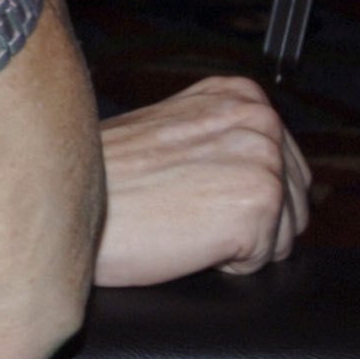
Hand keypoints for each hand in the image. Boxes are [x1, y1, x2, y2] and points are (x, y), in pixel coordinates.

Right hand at [96, 79, 311, 282]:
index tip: (195, 188)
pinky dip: (224, 262)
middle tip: (184, 207)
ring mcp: (263, 159)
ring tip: (182, 219)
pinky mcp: (258, 204)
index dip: (240, 194)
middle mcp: (259, 119)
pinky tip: (183, 236)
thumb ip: (224, 136)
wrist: (64, 200)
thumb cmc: (106, 177)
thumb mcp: (174, 132)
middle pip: (295, 201)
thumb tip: (265, 169)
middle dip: (247, 219)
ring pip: (284, 234)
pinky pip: (263, 260)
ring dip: (237, 241)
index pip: (286, 167)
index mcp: (240, 96)